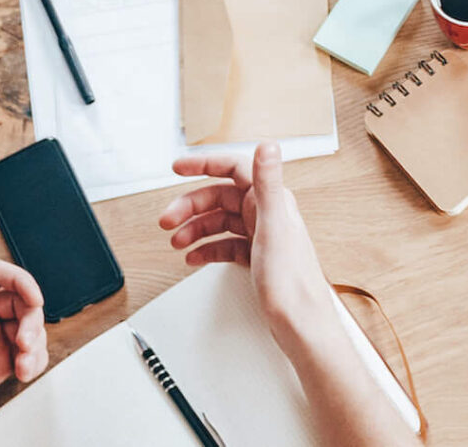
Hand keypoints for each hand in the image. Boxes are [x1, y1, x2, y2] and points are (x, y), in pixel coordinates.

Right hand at [157, 141, 336, 351]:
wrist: (300, 323)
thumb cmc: (292, 280)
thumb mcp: (274, 225)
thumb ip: (269, 182)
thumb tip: (268, 145)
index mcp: (272, 199)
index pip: (234, 168)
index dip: (204, 164)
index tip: (178, 167)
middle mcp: (266, 213)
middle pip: (220, 198)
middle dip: (190, 207)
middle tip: (167, 221)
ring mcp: (261, 235)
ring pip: (220, 222)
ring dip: (195, 229)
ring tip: (176, 243)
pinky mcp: (256, 258)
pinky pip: (226, 245)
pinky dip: (207, 249)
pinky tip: (194, 258)